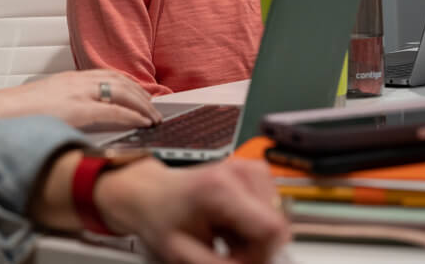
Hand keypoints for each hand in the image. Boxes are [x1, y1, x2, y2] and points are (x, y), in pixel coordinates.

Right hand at [0, 69, 160, 129]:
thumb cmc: (16, 113)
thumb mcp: (46, 102)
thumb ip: (65, 104)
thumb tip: (79, 116)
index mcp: (69, 78)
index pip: (108, 76)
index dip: (130, 85)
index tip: (143, 96)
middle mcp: (76, 81)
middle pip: (120, 81)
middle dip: (142, 95)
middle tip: (155, 109)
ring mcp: (77, 93)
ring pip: (122, 92)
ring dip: (142, 104)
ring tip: (154, 117)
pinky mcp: (77, 109)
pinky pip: (114, 110)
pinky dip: (133, 115)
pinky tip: (143, 123)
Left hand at [95, 158, 288, 263]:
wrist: (148, 193)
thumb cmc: (159, 217)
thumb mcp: (183, 254)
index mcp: (221, 189)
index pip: (273, 228)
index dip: (261, 255)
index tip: (239, 260)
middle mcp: (238, 173)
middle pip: (276, 226)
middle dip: (256, 248)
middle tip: (226, 252)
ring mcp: (247, 169)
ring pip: (275, 220)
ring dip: (255, 238)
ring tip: (224, 238)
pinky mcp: (252, 173)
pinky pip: (269, 211)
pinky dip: (253, 225)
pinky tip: (229, 226)